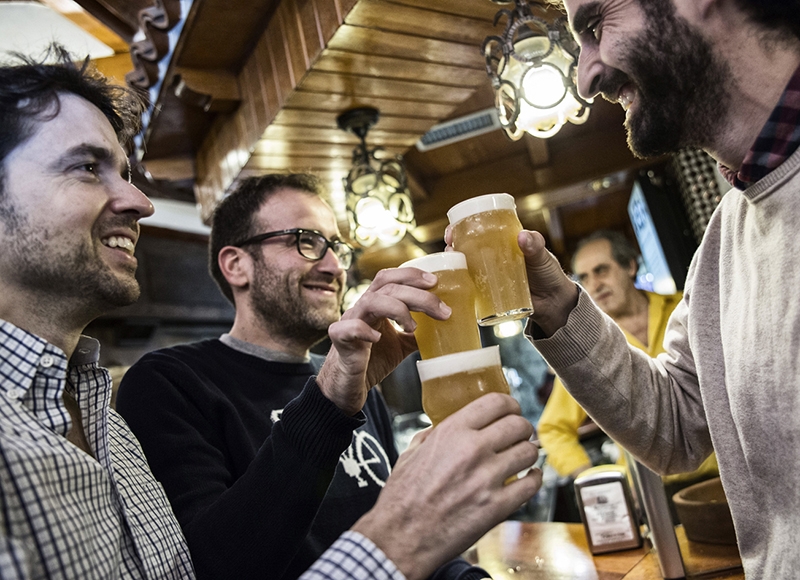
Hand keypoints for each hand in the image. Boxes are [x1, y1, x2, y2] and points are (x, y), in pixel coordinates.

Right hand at [317, 266, 450, 414]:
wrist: (348, 387)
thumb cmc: (371, 361)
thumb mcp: (401, 344)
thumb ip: (418, 333)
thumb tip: (446, 328)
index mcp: (376, 304)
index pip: (390, 278)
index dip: (411, 275)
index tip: (434, 282)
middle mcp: (362, 308)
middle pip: (386, 287)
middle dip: (416, 294)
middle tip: (441, 308)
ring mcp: (349, 322)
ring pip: (370, 301)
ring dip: (397, 309)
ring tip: (413, 326)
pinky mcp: (340, 341)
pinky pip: (349, 328)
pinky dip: (365, 329)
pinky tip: (378, 338)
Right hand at [351, 393, 541, 579]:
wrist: (401, 536)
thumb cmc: (403, 496)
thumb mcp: (412, 452)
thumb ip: (433, 435)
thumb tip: (445, 427)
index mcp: (452, 432)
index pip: (497, 402)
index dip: (511, 404)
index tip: (513, 410)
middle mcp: (473, 449)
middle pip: (518, 425)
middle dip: (523, 428)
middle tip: (521, 435)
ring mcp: (487, 478)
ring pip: (529, 452)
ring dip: (530, 452)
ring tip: (524, 456)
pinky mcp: (498, 506)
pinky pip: (531, 484)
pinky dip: (535, 478)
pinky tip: (530, 477)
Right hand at [443, 226, 577, 336]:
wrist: (555, 304)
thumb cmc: (550, 275)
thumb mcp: (543, 257)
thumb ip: (535, 246)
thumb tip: (522, 237)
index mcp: (503, 242)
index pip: (478, 229)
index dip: (461, 228)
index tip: (452, 231)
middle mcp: (493, 257)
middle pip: (466, 248)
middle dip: (452, 247)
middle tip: (449, 248)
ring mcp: (490, 275)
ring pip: (466, 268)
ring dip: (454, 266)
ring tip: (449, 267)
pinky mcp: (490, 293)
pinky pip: (472, 289)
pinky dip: (461, 288)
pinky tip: (453, 289)